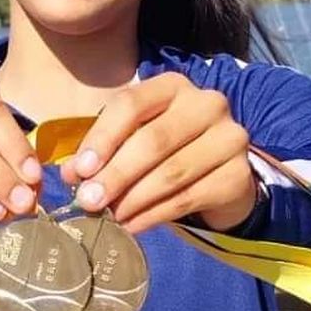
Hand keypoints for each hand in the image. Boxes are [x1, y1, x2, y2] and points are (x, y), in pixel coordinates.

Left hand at [60, 72, 256, 234]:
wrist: (219, 173)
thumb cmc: (167, 150)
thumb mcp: (133, 140)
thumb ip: (102, 152)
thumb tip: (72, 175)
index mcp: (173, 86)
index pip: (131, 104)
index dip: (102, 138)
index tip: (80, 170)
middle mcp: (207, 104)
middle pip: (153, 140)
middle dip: (116, 174)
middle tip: (89, 201)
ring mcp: (229, 138)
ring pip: (171, 173)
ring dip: (133, 199)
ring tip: (109, 217)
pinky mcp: (238, 175)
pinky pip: (188, 198)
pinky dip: (154, 215)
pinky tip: (132, 225)